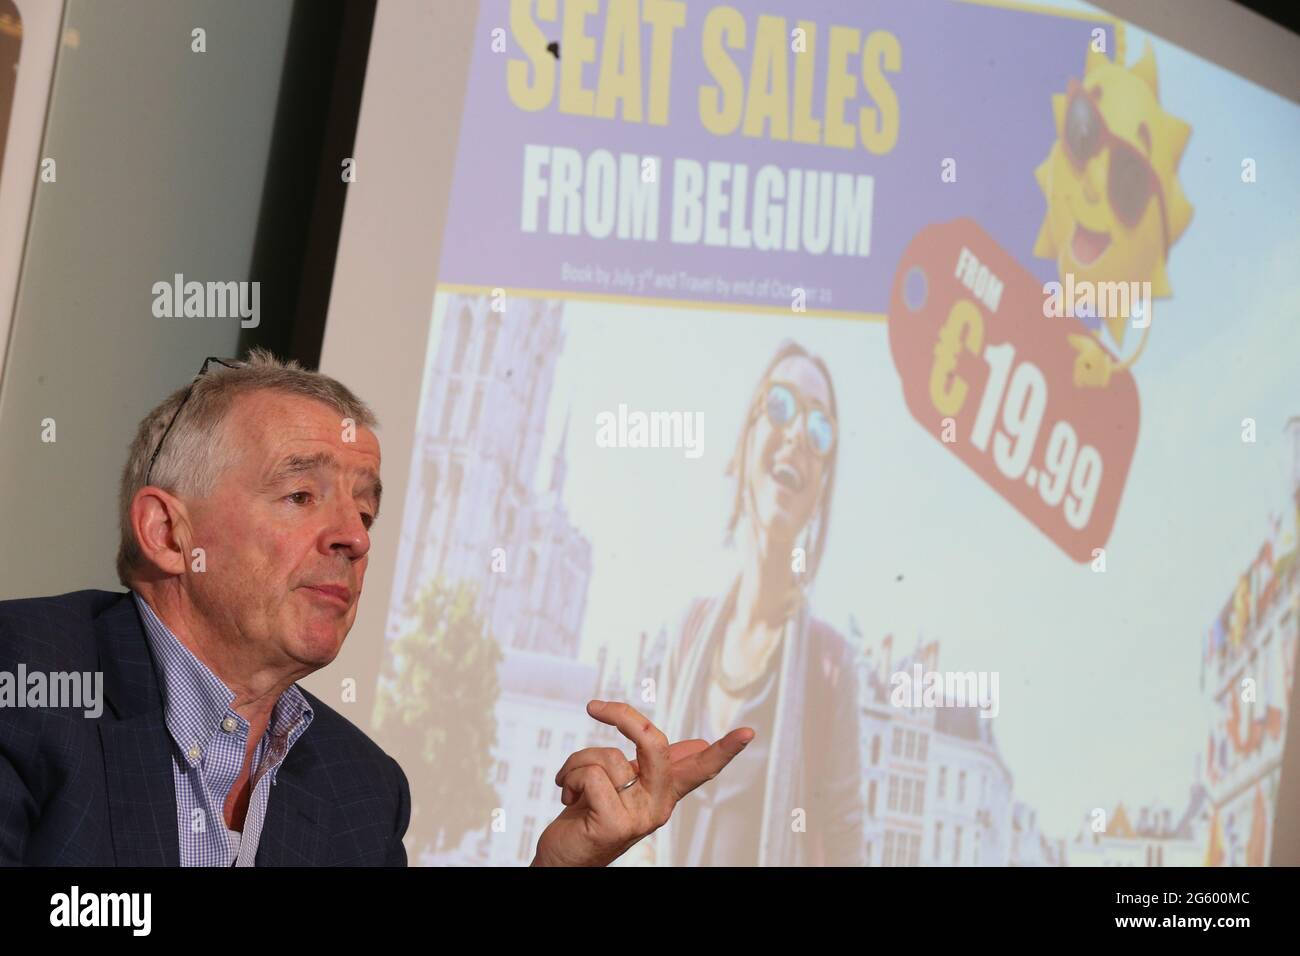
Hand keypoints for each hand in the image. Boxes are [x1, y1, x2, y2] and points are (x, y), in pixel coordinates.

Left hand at [530, 699, 753, 866]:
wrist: (563, 857)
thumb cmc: (590, 816)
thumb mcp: (626, 784)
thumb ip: (655, 765)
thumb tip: (698, 746)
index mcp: (664, 792)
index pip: (701, 767)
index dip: (725, 749)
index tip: (748, 732)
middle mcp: (658, 805)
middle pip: (655, 744)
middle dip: (623, 716)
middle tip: (594, 707)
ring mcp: (639, 816)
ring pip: (608, 756)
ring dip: (576, 762)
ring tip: (573, 786)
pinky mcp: (615, 824)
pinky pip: (591, 776)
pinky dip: (568, 777)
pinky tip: (567, 796)